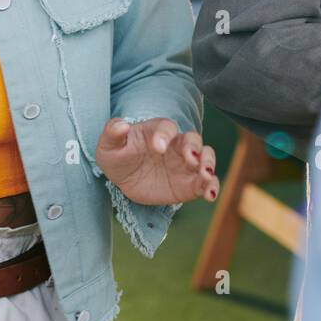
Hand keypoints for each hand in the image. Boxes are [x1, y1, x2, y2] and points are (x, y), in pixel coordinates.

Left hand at [95, 117, 218, 205]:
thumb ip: (113, 133)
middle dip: (194, 148)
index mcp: (157, 132)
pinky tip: (209, 195)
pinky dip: (212, 187)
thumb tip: (122, 125)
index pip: (166, 127)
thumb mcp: (108, 146)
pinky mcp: (190, 184)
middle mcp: (176, 145)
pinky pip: (206, 183)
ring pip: (206, 157)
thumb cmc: (118, 155)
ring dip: (209, 164)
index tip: (158, 147)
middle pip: (193, 139)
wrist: (125, 178)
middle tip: (191, 159)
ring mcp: (186, 164)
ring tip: (205, 175)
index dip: (164, 135)